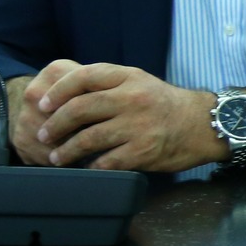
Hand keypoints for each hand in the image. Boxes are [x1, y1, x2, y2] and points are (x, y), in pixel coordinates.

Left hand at [30, 62, 222, 172]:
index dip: (58, 90)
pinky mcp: (143, 151)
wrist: (202, 125)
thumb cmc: (165, 105)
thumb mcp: (140, 83)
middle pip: (80, 108)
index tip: (43, 104)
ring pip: (88, 138)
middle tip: (43, 134)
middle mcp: (132, 98)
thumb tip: (66, 96)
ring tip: (56, 157)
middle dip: (55, 124)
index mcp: (129, 77)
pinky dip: (91, 167)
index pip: (84, 76)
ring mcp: (138, 125)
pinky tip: (85, 169)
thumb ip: (108, 86)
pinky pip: (106, 162)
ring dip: (66, 151)